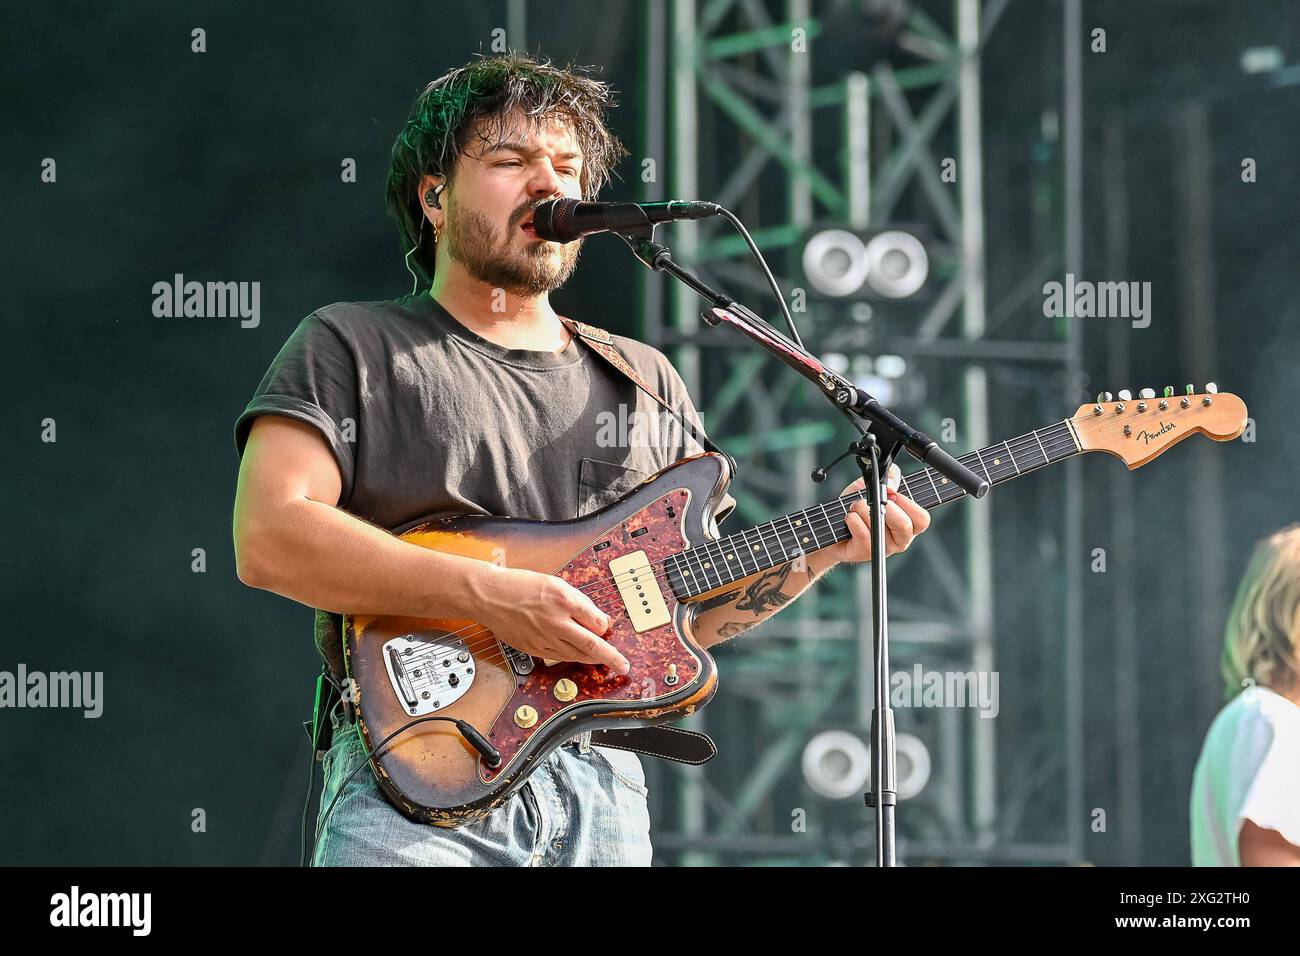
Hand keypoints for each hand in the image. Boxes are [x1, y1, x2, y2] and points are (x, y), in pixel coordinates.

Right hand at [472, 564, 630, 673]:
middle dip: (611, 658)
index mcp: (565, 600)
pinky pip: (560, 657)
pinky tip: (576, 653)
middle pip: (592, 646)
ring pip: (577, 655)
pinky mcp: (534, 649)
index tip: (609, 628)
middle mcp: (557, 622)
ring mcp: (544, 638)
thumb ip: (579, 601)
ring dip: (592, 658)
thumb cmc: (520, 585)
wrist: (489, 596)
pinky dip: (572, 656)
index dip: (606, 627)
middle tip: (623, 666)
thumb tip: (597, 618)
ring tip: (601, 658)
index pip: (598, 622)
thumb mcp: (555, 583)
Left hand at [822, 464, 931, 564]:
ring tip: (855, 507)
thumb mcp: (873, 487)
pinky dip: (853, 519)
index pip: (922, 519)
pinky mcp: (865, 553)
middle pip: (904, 524)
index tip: (894, 495)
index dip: (909, 504)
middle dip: (886, 507)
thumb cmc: (859, 508)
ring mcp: (883, 548)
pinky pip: (863, 533)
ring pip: (879, 526)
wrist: (834, 526)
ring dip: (862, 509)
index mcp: (908, 524)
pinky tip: (849, 518)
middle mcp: (899, 539)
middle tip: (874, 502)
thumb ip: (888, 479)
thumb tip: (892, 484)